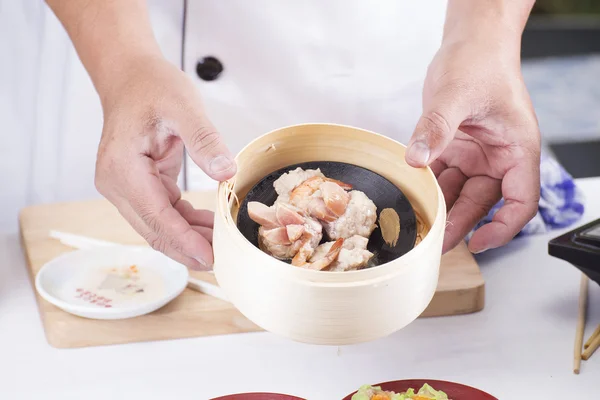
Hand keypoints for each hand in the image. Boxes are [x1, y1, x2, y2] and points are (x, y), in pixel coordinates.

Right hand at [95, 55, 235, 269]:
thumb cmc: (151, 86)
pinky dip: (184, 222)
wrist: (130, 77)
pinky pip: (162, 212)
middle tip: (221, 262)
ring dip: (188, 239)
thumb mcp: (183, 106)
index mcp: (122, 168)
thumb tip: (225, 173)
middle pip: (153, 230)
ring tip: (220, 246)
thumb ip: (204, 140)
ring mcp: (124, 186)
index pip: (156, 216)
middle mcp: (116, 183)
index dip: (184, 240)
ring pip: (157, 226)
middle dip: (187, 249)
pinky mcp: (136, 185)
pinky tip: (207, 225)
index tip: (209, 257)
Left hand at [405, 32, 540, 253]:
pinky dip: (428, 187)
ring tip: (419, 226)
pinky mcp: (456, 148)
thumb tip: (416, 159)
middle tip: (435, 242)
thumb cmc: (479, 61)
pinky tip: (411, 197)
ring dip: (441, 208)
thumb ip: (436, 128)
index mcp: (516, 149)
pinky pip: (442, 176)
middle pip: (483, 203)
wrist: (470, 42)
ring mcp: (477, 154)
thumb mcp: (456, 94)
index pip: (521, 201)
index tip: (479, 243)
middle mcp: (499, 156)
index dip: (504, 227)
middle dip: (460, 224)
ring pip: (460, 193)